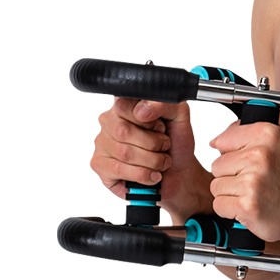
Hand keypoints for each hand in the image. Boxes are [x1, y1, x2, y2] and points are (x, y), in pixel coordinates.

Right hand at [91, 97, 210, 220]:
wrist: (178, 171)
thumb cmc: (175, 141)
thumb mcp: (179, 116)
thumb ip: (164, 104)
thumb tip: (141, 111)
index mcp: (126, 104)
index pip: (124, 105)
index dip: (148, 121)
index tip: (161, 128)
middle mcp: (109, 121)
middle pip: (123, 131)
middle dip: (153, 143)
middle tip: (165, 146)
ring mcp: (102, 143)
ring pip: (124, 153)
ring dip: (152, 161)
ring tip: (161, 162)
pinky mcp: (100, 164)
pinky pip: (119, 170)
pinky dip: (143, 174)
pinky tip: (151, 174)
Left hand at [210, 120, 279, 242]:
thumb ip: (251, 134)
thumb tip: (217, 140)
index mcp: (267, 134)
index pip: (223, 140)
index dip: (232, 154)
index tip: (245, 163)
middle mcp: (259, 155)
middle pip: (217, 165)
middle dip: (230, 176)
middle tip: (253, 181)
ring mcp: (253, 181)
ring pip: (216, 186)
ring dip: (230, 194)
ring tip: (253, 194)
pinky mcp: (247, 205)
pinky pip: (219, 205)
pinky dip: (231, 210)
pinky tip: (249, 206)